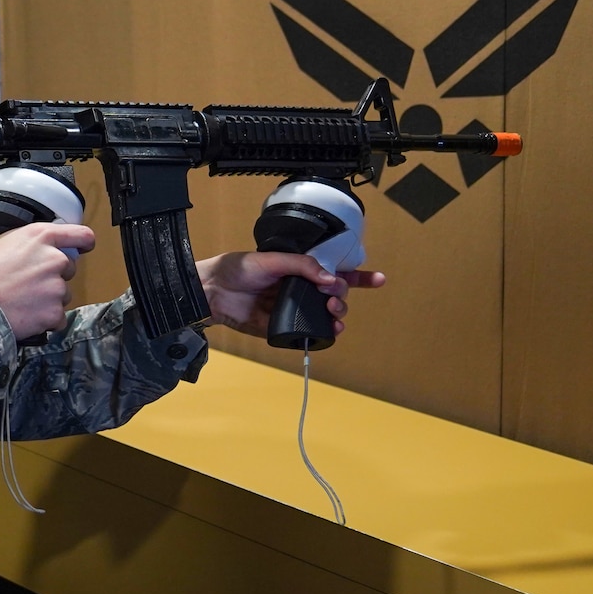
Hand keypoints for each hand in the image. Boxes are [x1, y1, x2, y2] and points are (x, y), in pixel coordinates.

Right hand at [0, 222, 96, 341]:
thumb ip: (15, 245)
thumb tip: (16, 252)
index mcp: (39, 237)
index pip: (80, 234)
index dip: (83, 242)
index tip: (83, 248)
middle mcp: (54, 259)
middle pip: (68, 269)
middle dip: (53, 277)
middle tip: (30, 285)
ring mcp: (57, 287)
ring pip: (63, 295)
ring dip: (49, 300)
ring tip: (23, 304)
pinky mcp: (55, 312)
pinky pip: (58, 318)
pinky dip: (46, 321)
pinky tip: (27, 318)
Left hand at [194, 251, 385, 337]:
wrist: (213, 291)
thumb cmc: (239, 269)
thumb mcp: (272, 259)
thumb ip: (302, 266)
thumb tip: (330, 279)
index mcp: (299, 271)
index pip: (333, 273)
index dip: (358, 277)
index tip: (379, 280)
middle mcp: (299, 290)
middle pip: (334, 296)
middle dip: (342, 296)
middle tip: (334, 297)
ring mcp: (293, 310)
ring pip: (325, 316)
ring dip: (337, 315)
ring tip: (335, 314)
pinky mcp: (282, 328)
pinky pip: (308, 333)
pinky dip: (323, 333)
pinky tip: (330, 330)